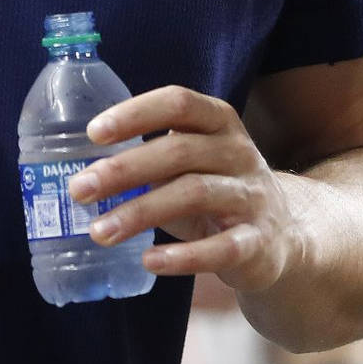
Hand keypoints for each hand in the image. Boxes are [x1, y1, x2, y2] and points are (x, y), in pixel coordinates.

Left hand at [65, 85, 300, 293]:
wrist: (283, 238)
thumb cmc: (215, 190)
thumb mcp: (188, 164)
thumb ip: (148, 158)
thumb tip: (83, 170)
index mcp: (218, 122)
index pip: (178, 102)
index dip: (135, 114)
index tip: (93, 133)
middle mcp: (239, 152)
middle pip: (178, 151)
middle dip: (123, 170)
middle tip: (79, 190)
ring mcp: (252, 196)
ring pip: (194, 194)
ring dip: (140, 212)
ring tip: (99, 231)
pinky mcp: (259, 243)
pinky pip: (221, 248)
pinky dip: (183, 256)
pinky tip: (149, 260)